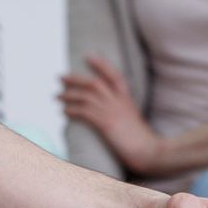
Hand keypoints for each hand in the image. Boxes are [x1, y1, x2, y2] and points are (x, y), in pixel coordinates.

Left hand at [59, 55, 164, 175]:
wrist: (151, 152)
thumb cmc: (143, 142)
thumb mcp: (133, 122)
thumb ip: (121, 116)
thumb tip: (107, 117)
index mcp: (127, 100)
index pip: (114, 75)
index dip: (101, 64)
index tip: (89, 55)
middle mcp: (119, 102)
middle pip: (94, 83)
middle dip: (75, 79)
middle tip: (60, 77)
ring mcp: (113, 112)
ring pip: (86, 96)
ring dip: (68, 95)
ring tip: (57, 97)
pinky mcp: (106, 124)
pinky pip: (85, 112)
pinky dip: (72, 110)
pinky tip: (64, 112)